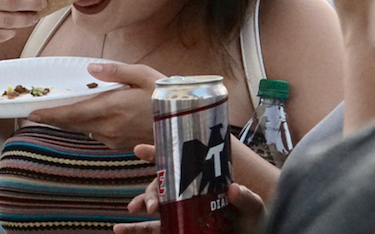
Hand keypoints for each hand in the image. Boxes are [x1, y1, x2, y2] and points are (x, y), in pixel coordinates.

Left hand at [26, 63, 162, 150]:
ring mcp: (115, 139)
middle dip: (55, 118)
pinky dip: (89, 125)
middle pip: (73, 124)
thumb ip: (115, 72)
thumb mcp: (143, 75)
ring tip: (60, 110)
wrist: (187, 122)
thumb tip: (91, 69)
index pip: (72, 114)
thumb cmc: (166, 95)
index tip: (32, 113)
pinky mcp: (121, 145)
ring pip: (84, 130)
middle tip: (38, 112)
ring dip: (72, 121)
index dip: (50, 115)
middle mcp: (109, 128)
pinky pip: (98, 134)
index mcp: (111, 109)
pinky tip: (91, 116)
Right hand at [117, 144, 265, 233]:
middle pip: (163, 185)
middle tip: (151, 202)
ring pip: (156, 206)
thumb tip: (234, 189)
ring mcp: (183, 213)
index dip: (160, 154)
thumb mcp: (254, 209)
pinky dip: (134, 230)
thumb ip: (247, 200)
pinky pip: (152, 230)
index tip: (139, 149)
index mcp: (206, 181)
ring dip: (140, 205)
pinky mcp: (177, 230)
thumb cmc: (255, 222)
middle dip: (150, 190)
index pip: (181, 163)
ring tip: (131, 209)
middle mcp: (191, 195)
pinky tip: (119, 229)